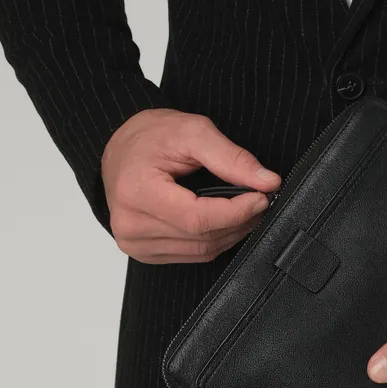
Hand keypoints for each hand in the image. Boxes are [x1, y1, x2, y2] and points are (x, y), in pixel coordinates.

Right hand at [101, 108, 280, 262]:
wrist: (119, 150)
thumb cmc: (148, 138)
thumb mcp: (192, 132)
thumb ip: (232, 158)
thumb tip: (267, 182)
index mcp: (137, 192)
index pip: (198, 218)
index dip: (236, 211)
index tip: (261, 197)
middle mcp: (131, 224)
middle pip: (203, 237)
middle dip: (240, 220)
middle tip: (259, 199)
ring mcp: (135, 242)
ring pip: (202, 250)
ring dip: (231, 232)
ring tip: (245, 208)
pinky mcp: (144, 252)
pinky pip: (192, 255)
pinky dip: (215, 240)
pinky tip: (223, 220)